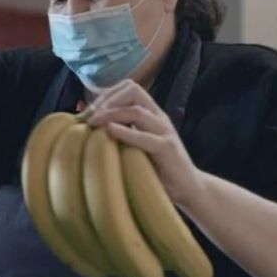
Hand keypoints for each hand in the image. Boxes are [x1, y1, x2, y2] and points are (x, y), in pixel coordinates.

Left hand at [85, 79, 203, 206]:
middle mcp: (159, 118)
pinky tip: (110, 131)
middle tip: (90, 115)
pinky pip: (146, 136)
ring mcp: (165, 132)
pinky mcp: (167, 149)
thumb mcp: (135, 145)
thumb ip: (120, 132)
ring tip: (93, 123)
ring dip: (111, 113)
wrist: (188, 188)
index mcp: (152, 114)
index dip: (107, 93)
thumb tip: (87, 121)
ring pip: (137, 110)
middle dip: (108, 99)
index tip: (89, 109)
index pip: (130, 88)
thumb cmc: (156, 168)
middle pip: (134, 91)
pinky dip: (126, 131)